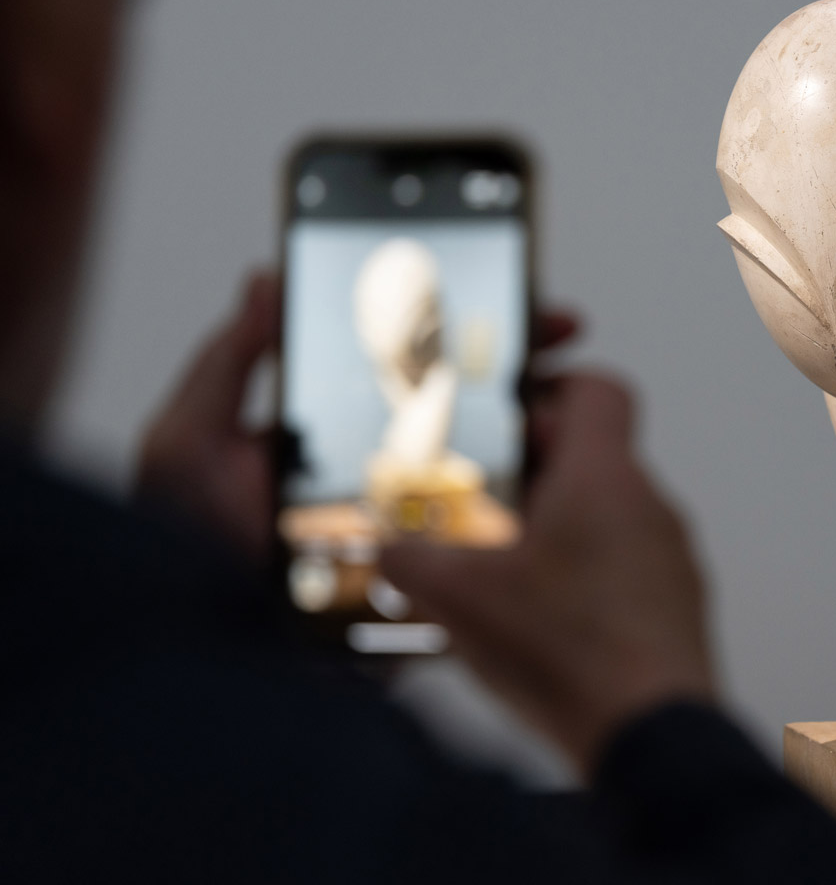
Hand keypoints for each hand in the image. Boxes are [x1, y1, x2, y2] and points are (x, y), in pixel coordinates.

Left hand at [137, 270, 585, 562]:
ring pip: (501, 472)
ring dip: (544, 430)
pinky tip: (558, 466)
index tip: (513, 297)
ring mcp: (421, 531)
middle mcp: (391, 480)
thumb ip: (231, 358)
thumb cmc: (181, 546)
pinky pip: (496, 542)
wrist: (199, 643)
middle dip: (527, 365)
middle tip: (560, 330)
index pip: (423, 372)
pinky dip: (536, 505)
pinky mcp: (436, 581)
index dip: (470, 332)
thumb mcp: (189, 439)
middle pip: (479, 410)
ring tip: (566, 396)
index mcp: (344, 436)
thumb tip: (268, 279)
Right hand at [381, 374, 715, 774]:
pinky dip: (583, 578)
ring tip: (500, 565)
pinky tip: (537, 621)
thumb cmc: (572, 652)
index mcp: (604, 476)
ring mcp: (669, 558)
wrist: (651, 734)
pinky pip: (625, 570)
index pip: (598, 390)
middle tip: (480, 495)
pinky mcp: (674, 608)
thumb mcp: (459, 599)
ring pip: (609, 516)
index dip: (554, 385)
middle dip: (534, 470)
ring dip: (557, 528)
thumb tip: (386, 552)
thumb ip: (409, 562)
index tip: (512, 403)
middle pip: (594, 457)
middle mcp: (649, 505)